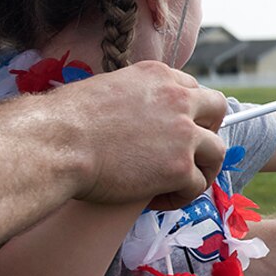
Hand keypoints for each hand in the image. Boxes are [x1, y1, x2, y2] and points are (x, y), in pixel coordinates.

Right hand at [59, 62, 227, 206]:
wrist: (58, 142)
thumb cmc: (64, 120)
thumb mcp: (106, 89)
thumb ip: (132, 99)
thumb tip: (132, 118)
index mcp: (157, 75)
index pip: (192, 88)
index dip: (188, 111)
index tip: (177, 129)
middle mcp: (177, 98)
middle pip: (217, 110)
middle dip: (209, 131)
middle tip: (190, 151)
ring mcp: (183, 133)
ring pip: (217, 151)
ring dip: (202, 168)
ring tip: (179, 183)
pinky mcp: (180, 168)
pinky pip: (197, 185)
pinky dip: (182, 196)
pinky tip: (158, 199)